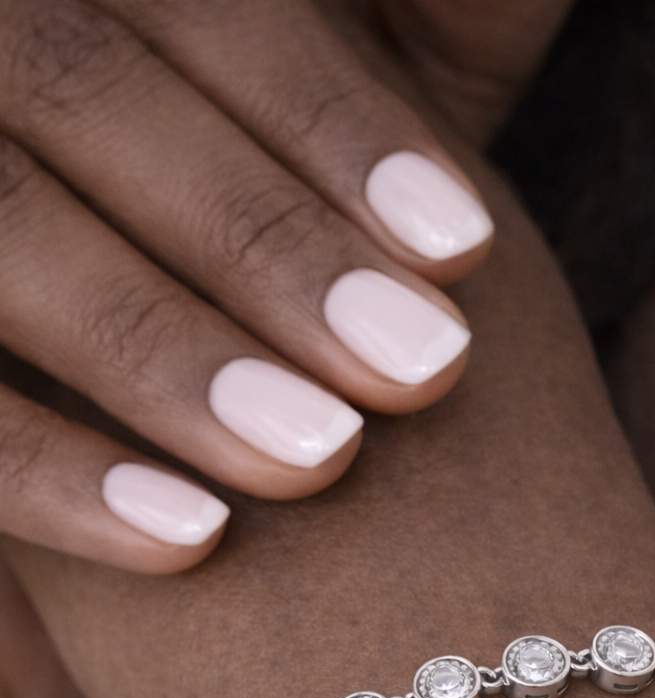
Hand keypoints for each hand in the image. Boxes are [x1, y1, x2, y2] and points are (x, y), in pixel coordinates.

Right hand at [0, 0, 495, 574]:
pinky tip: (191, 545)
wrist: (118, 377)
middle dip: (259, 236)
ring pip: (1, 230)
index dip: (326, 116)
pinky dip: (47, 476)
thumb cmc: (258, 230)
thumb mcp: (344, 81)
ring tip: (322, 459)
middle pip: (79, 96)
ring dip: (160, 351)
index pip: (192, 2)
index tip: (466, 246)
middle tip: (421, 369)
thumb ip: (399, 25)